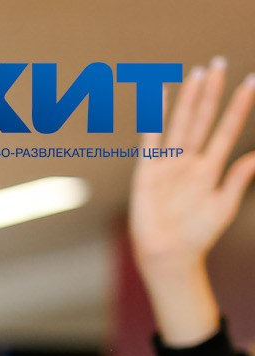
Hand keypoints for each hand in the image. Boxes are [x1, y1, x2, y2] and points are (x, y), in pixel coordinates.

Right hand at [133, 57, 254, 345]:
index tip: (252, 81)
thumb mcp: (225, 206)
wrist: (168, 257)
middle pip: (204, 118)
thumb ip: (238, 178)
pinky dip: (154, 119)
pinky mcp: (147, 173)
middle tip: (220, 62)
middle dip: (213, 91)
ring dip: (189, 98)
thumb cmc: (198, 236)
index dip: (240, 106)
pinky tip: (160, 98)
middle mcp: (190, 161)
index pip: (228, 129)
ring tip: (198, 72)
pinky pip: (151, 140)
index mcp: (211, 168)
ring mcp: (168, 164)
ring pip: (181, 123)